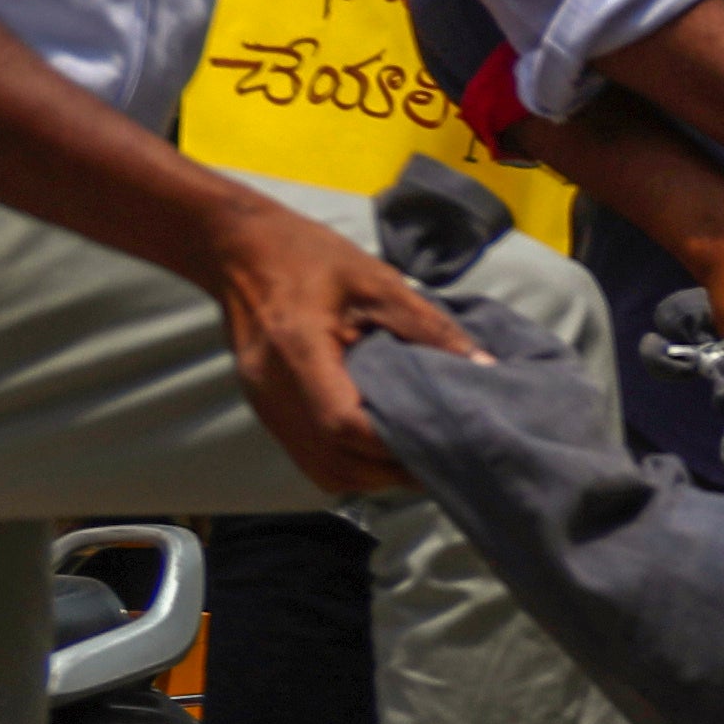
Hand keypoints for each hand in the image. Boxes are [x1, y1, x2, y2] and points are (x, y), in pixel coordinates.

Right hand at [214, 207, 474, 492]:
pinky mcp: (267, 411)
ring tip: (415, 455)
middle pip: (336, 461)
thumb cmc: (309, 257)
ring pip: (324, 470)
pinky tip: (380, 447)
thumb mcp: (378, 281)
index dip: (394, 444)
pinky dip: (350, 464)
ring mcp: (264, 406)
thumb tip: (485, 366)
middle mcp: (273, 391)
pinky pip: (311, 457)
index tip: (442, 440)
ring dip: (373, 474)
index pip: (344, 424)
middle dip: (392, 469)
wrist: (238, 249)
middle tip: (441, 455)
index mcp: (296, 352)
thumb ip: (429, 326)